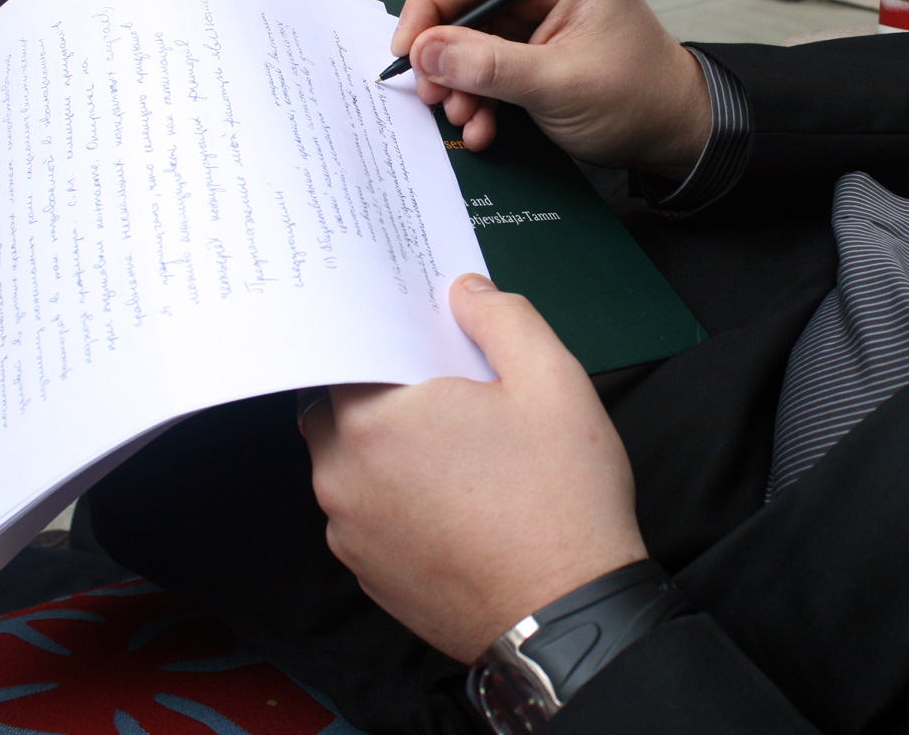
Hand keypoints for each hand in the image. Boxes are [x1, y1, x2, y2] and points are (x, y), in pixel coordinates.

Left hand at [302, 274, 647, 663]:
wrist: (568, 616)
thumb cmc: (561, 499)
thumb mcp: (552, 381)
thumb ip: (503, 319)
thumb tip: (466, 293)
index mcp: (371, 421)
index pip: (347, 352)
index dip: (383, 334)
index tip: (419, 331)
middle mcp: (342, 478)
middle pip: (340, 408)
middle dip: (382, 390)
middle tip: (444, 385)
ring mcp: (351, 534)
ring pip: (353, 464)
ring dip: (389, 447)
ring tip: (460, 447)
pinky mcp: (370, 575)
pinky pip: (370, 514)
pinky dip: (398, 498)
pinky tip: (457, 497)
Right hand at [392, 0, 710, 179]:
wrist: (675, 136)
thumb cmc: (639, 99)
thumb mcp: (559, 83)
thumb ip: (489, 65)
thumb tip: (427, 49)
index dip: (431, 12)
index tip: (405, 51)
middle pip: (468, 11)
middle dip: (446, 59)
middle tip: (432, 97)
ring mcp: (542, 18)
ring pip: (472, 45)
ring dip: (461, 86)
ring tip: (464, 120)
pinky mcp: (536, 50)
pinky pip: (489, 68)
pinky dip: (479, 98)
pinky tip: (481, 126)